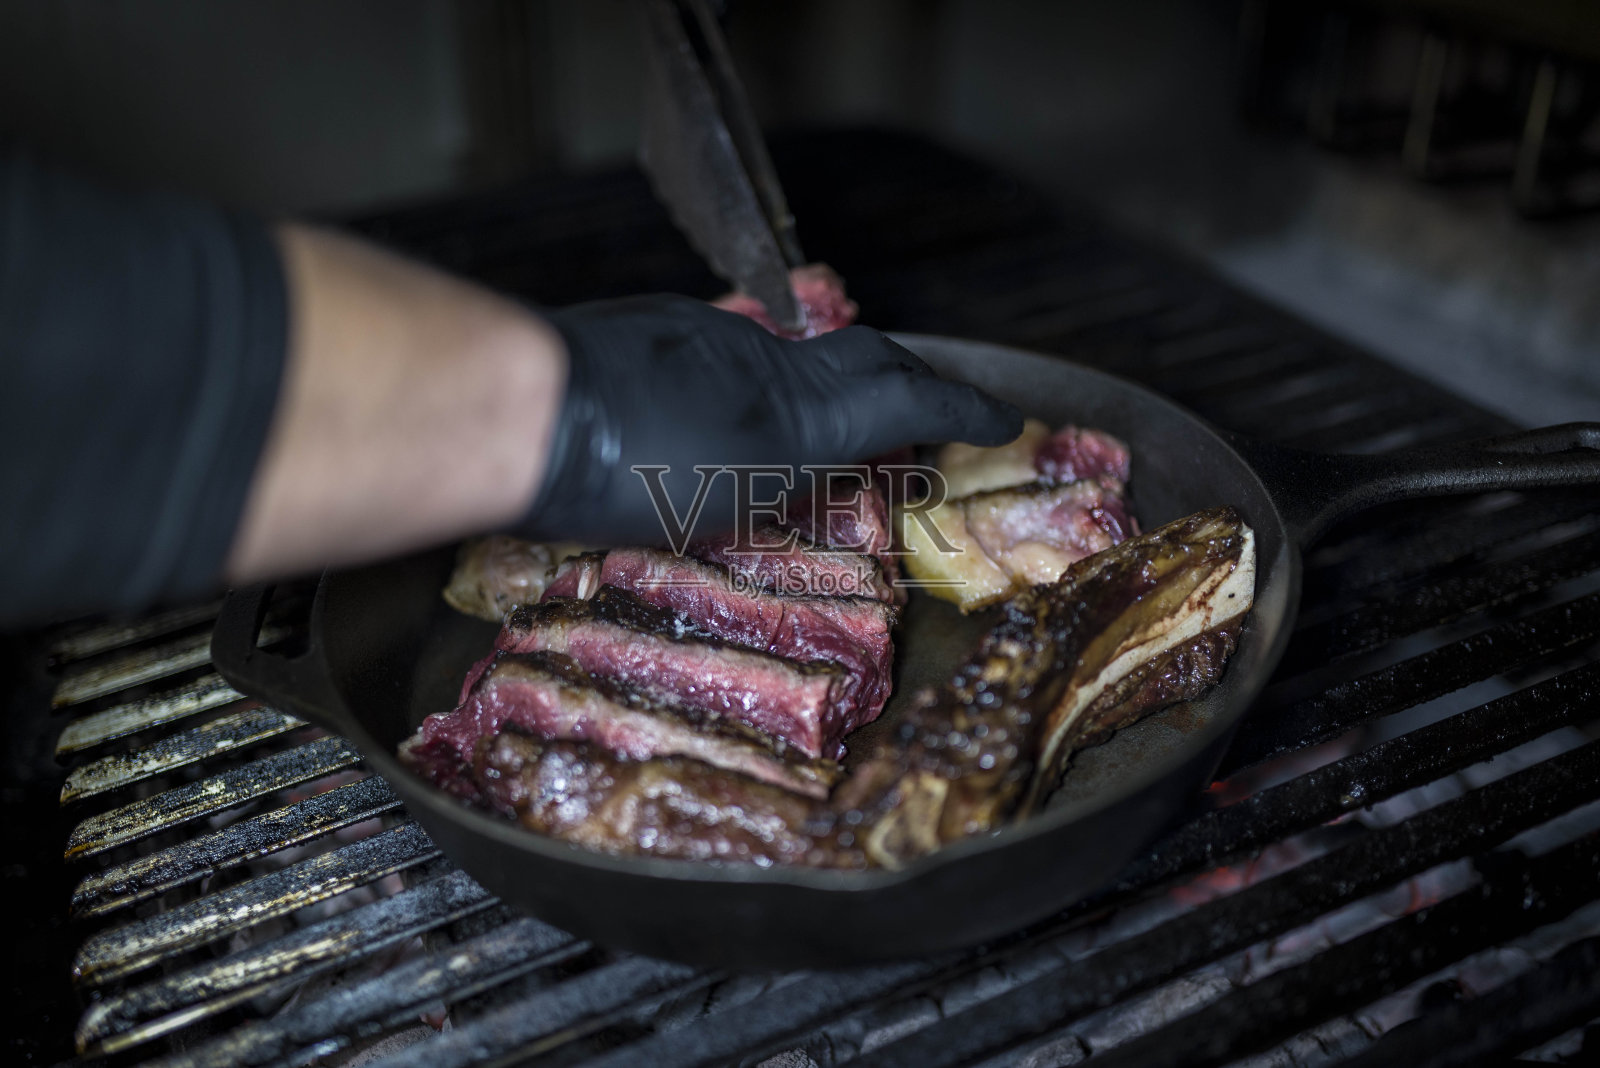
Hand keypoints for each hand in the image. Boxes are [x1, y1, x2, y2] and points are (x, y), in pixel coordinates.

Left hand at [528, 295, 1021, 543]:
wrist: (525, 407)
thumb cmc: (619, 473)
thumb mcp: (721, 508)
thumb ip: (777, 483)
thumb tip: (809, 472)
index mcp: (798, 414)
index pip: (905, 395)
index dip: (963, 408)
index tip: (1005, 418)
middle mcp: (766, 364)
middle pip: (865, 357)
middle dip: (913, 384)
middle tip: (934, 416)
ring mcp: (712, 340)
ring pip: (796, 359)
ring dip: (829, 390)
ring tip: (830, 435)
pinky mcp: (659, 333)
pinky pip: (738, 359)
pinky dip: (759, 388)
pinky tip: (726, 420)